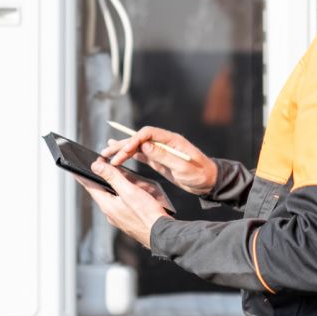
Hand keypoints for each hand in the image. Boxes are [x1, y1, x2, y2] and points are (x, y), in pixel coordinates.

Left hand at [76, 159, 169, 248]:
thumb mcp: (129, 191)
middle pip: (100, 191)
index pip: (89, 186)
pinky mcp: (127, 220)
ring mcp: (118, 217)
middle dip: (99, 178)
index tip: (75, 166)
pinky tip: (130, 191)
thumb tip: (95, 166)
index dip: (83, 175)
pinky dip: (121, 194)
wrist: (161, 234)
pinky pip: (120, 204)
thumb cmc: (146, 214)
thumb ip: (112, 177)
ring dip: (112, 186)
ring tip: (117, 175)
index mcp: (107, 205)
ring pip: (111, 197)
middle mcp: (110, 213)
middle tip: (99, 166)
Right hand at [100, 126, 217, 196]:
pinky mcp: (159, 160)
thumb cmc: (200, 174)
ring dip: (123, 149)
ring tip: (107, 153)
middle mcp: (164, 142)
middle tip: (107, 154)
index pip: (147, 134)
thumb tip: (146, 145)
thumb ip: (164, 156)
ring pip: (138, 147)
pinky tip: (119, 155)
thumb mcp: (183, 167)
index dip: (133, 140)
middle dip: (123, 145)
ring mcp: (161, 150)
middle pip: (139, 139)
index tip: (124, 152)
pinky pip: (142, 154)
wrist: (209, 182)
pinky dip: (130, 155)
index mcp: (171, 140)